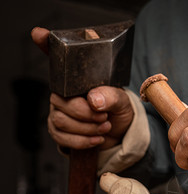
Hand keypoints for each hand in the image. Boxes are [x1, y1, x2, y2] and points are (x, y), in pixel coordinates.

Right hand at [31, 27, 133, 149]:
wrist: (120, 135)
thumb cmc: (118, 112)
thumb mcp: (123, 101)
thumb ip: (111, 96)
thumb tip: (93, 99)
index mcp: (77, 79)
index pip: (58, 58)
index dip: (47, 45)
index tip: (40, 33)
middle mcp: (63, 92)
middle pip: (59, 100)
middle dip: (85, 113)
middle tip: (104, 116)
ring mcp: (58, 112)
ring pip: (61, 121)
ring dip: (87, 128)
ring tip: (105, 126)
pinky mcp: (59, 131)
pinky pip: (61, 137)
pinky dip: (82, 141)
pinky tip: (97, 139)